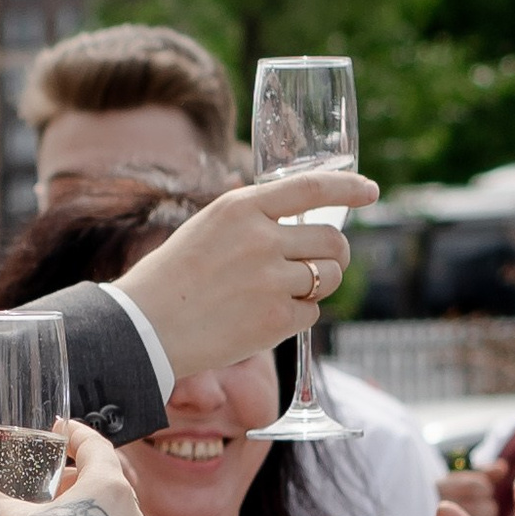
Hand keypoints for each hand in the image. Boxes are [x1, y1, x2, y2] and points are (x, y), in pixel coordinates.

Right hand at [132, 170, 379, 378]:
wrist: (144, 328)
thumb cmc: (171, 278)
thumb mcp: (206, 228)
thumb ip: (250, 218)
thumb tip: (294, 214)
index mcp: (241, 208)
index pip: (311, 187)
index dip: (348, 187)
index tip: (370, 191)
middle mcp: (261, 238)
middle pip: (332, 240)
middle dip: (334, 254)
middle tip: (318, 265)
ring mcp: (271, 279)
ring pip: (328, 277)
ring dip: (317, 285)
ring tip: (283, 294)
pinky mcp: (275, 318)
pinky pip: (311, 312)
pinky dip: (296, 316)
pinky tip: (264, 318)